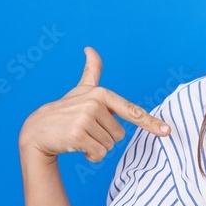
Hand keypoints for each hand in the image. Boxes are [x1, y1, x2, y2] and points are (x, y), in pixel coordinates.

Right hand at [17, 46, 171, 162]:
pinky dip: (90, 156)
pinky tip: (76, 147)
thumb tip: (90, 48)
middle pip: (120, 135)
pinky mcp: (77, 135)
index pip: (131, 111)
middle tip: (87, 130)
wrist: (38, 130)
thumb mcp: (80, 90)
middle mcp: (95, 104)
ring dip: (97, 148)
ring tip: (80, 136)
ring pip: (109, 146)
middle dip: (105, 138)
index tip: (167, 131)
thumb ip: (91, 71)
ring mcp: (85, 119)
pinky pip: (98, 154)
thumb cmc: (65, 110)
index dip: (151, 123)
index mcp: (102, 94)